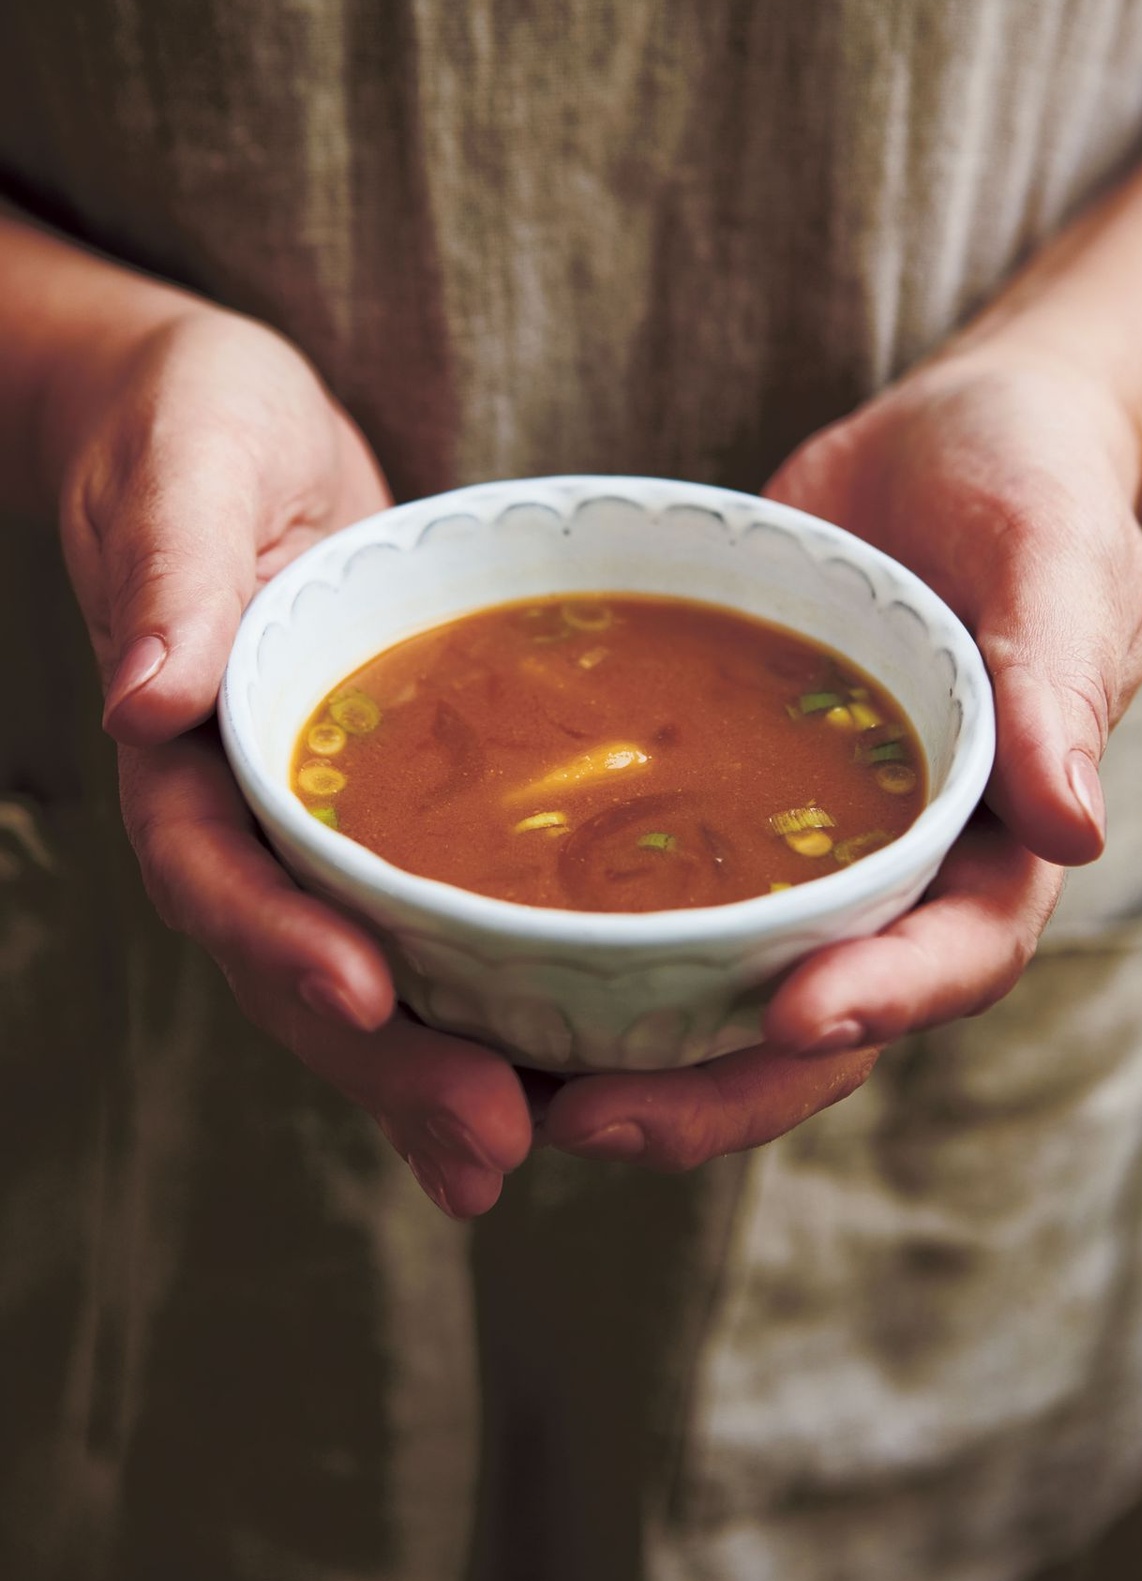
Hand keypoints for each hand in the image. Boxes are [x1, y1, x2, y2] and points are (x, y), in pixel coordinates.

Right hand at [61, 307, 533, 1216]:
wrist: (229, 429)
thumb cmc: (192, 427)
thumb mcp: (185, 464)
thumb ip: (167, 567)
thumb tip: (146, 690)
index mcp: (182, 745)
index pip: (215, 868)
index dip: (277, 941)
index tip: (358, 997)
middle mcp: (245, 810)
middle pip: (297, 962)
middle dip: (385, 1062)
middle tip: (490, 1147)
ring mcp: (316, 823)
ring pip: (366, 973)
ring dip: (435, 1071)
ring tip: (519, 1153)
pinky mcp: (386, 813)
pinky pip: (428, 919)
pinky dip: (481, 1000)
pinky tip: (555, 1069)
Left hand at [543, 360, 1141, 1164]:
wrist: (941, 443)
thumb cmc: (1028, 488)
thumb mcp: (1059, 561)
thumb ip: (1059, 684)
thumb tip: (1073, 827)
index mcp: (995, 838)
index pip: (956, 951)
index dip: (885, 998)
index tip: (796, 1016)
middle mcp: (897, 870)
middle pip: (820, 1019)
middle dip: (718, 1087)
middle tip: (591, 1117)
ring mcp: (806, 848)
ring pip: (728, 984)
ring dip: (637, 1053)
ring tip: (514, 1085)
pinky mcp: (725, 806)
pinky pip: (662, 892)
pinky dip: (590, 944)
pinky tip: (487, 965)